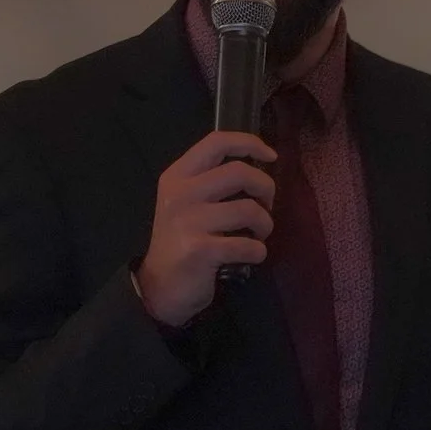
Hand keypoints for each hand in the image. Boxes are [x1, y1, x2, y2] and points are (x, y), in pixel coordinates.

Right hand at [135, 130, 278, 327]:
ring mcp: (188, 221)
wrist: (160, 287)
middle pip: (240, 172)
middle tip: (266, 206)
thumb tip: (259, 167)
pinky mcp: (199, 250)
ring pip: (249, 210)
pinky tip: (251, 256)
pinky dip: (258, 252)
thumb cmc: (182, 240)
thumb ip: (213, 181)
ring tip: (258, 235)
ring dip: (265, 225)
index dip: (250, 143)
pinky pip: (248, 245)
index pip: (217, 141)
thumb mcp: (187, 202)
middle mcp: (180, 194)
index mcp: (178, 176)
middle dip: (266, 188)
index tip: (270, 155)